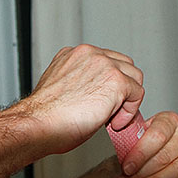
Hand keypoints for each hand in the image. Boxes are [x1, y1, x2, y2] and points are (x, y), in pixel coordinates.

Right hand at [22, 45, 145, 152]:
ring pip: (134, 77)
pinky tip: (113, 123)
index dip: (108, 84)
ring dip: (127, 99)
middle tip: (111, 111)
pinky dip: (129, 111)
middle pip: (124, 64)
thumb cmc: (45, 116)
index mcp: (75, 54)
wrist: (39, 123)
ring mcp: (103, 63)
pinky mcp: (115, 80)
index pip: (106, 60)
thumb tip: (98, 96)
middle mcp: (90, 53)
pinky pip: (137, 93)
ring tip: (111, 118)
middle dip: (123, 88)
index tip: (102, 103)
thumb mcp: (63, 90)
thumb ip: (82, 84)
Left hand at [112, 111, 177, 177]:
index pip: (155, 137)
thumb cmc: (151, 143)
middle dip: (142, 174)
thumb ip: (128, 151)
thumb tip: (117, 173)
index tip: (126, 168)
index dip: (139, 154)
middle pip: (164, 156)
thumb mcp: (138, 139)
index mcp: (168, 120)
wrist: (165, 144)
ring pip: (177, 168)